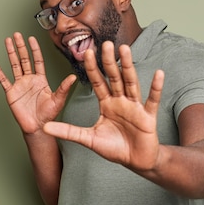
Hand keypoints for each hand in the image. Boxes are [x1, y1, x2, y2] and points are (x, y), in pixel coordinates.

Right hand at [0, 32, 76, 134]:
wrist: (38, 127)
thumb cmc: (48, 115)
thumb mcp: (58, 100)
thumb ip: (64, 88)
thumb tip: (73, 77)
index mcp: (41, 79)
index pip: (37, 60)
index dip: (34, 50)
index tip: (31, 39)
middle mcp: (29, 80)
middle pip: (24, 59)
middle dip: (21, 47)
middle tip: (17, 34)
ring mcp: (19, 85)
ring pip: (14, 65)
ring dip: (10, 53)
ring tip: (7, 41)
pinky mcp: (11, 93)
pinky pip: (3, 80)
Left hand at [43, 41, 164, 171]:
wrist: (135, 161)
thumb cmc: (114, 148)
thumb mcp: (88, 139)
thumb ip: (68, 132)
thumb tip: (45, 128)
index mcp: (107, 104)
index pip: (98, 82)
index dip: (91, 68)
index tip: (85, 52)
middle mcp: (121, 101)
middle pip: (114, 78)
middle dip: (108, 61)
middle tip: (105, 43)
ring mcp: (135, 107)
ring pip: (131, 83)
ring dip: (128, 67)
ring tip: (125, 49)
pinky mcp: (148, 116)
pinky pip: (152, 100)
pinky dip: (155, 88)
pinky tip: (159, 74)